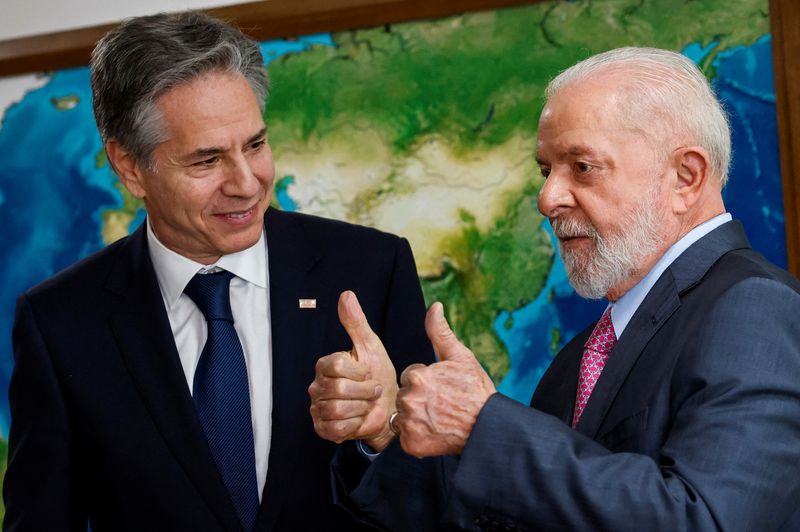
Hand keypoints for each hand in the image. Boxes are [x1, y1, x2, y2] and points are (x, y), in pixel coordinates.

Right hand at [308, 291, 398, 450]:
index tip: (368, 373)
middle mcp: (317, 385)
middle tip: (372, 391)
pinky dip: (353, 424)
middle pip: (338, 389)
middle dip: (364, 392)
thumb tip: (346, 294)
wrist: (388, 407)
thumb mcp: (371, 346)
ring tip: (366, 405)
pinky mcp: (323, 428)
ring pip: (337, 409)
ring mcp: (318, 408)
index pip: (336, 365)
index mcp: (326, 364)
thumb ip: (356, 322)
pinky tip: (359, 418)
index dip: (359, 372)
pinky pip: (336, 428)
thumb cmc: (379, 375)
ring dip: (360, 408)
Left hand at [394, 302, 495, 456]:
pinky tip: (435, 433)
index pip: (410, 376)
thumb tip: (434, 306)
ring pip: (402, 417)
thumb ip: (440, 332)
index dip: (426, 382)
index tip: (443, 388)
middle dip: (418, 398)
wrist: (487, 427)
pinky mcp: (411, 445)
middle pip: (403, 396)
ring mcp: (409, 424)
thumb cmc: (475, 390)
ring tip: (439, 419)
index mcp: (417, 377)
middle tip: (441, 405)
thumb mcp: (460, 357)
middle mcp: (409, 400)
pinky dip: (417, 437)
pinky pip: (405, 438)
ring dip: (415, 418)